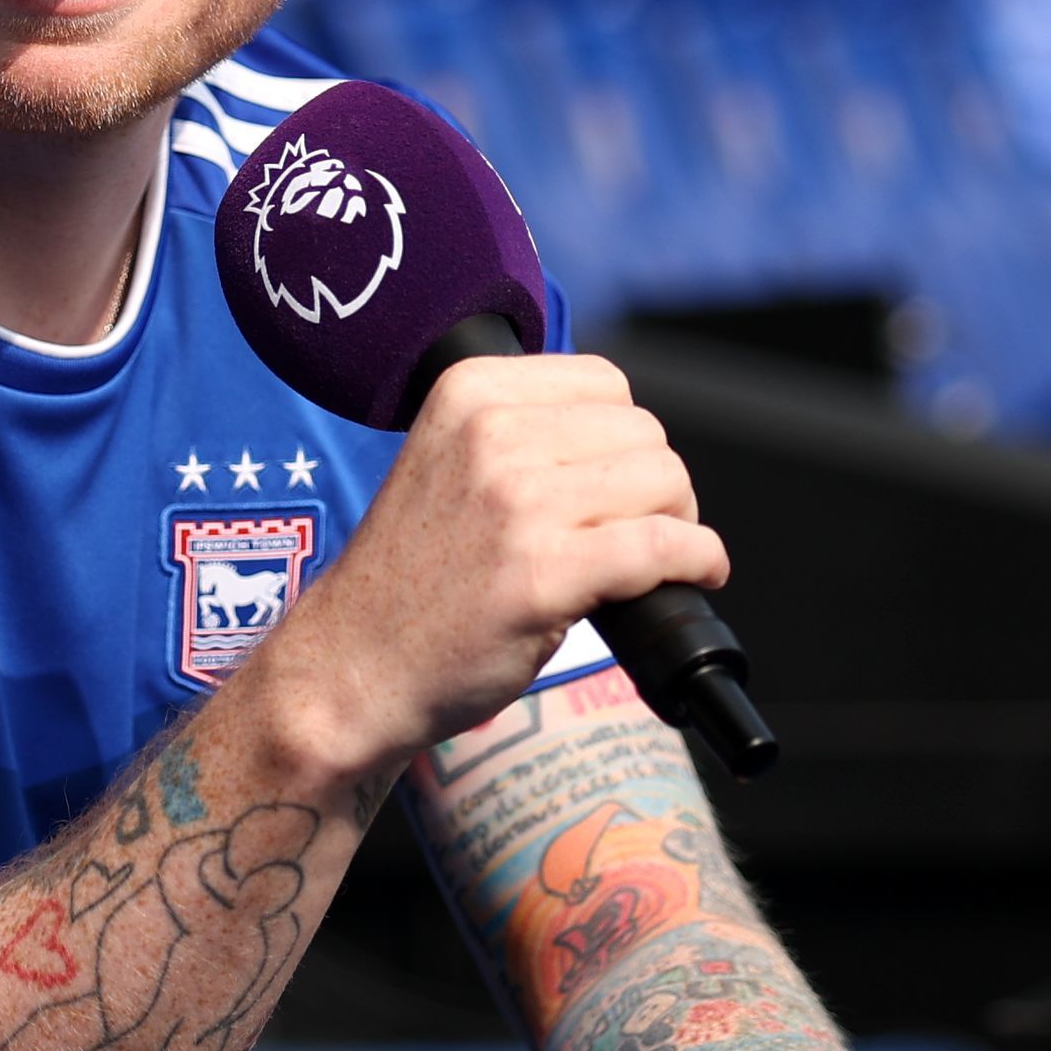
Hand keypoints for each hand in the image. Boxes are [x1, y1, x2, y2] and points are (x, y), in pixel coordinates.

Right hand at [261, 353, 722, 773]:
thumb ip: (522, 438)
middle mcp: (490, 434)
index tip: (616, 481)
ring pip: (664, 481)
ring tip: (654, 558)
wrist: (351, 668)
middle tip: (637, 531)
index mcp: (466, 392)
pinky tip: (694, 577)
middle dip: (657, 483)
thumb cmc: (409, 581)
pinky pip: (665, 545)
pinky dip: (699, 561)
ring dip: (679, 522)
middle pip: (643, 431)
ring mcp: (517, 503)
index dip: (625, 437)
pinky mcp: (543, 574)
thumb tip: (631, 445)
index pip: (603, 381)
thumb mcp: (448, 465)